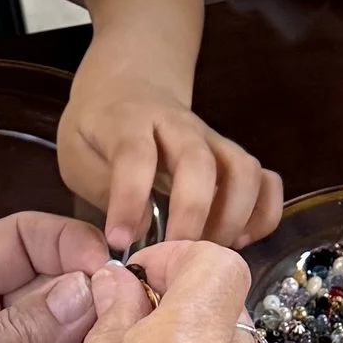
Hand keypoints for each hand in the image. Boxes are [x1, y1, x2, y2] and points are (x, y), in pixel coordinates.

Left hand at [59, 59, 282, 251]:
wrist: (129, 88)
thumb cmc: (99, 131)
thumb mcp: (77, 154)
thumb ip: (103, 189)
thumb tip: (137, 233)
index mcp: (129, 122)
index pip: (135, 154)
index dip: (129, 199)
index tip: (119, 240)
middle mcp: (178, 126)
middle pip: (198, 161)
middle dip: (191, 213)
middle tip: (176, 254)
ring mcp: (213, 140)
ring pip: (242, 169)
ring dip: (233, 218)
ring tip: (210, 252)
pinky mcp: (234, 156)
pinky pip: (266, 180)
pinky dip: (263, 214)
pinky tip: (240, 240)